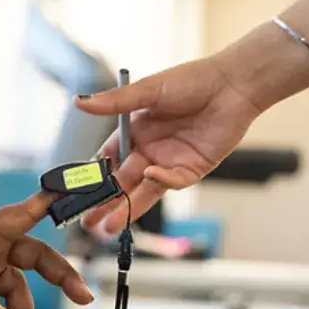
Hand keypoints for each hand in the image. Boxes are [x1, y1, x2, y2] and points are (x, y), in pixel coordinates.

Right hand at [74, 55, 261, 233]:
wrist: (232, 85)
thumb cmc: (191, 81)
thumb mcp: (148, 91)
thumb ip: (115, 102)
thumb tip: (80, 102)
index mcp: (134, 132)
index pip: (107, 160)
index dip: (93, 175)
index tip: (76, 191)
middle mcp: (149, 150)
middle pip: (123, 182)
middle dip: (104, 202)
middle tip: (86, 221)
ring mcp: (169, 162)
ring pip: (143, 191)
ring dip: (127, 208)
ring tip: (107, 227)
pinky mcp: (192, 170)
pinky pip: (172, 181)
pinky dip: (161, 180)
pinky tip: (150, 176)